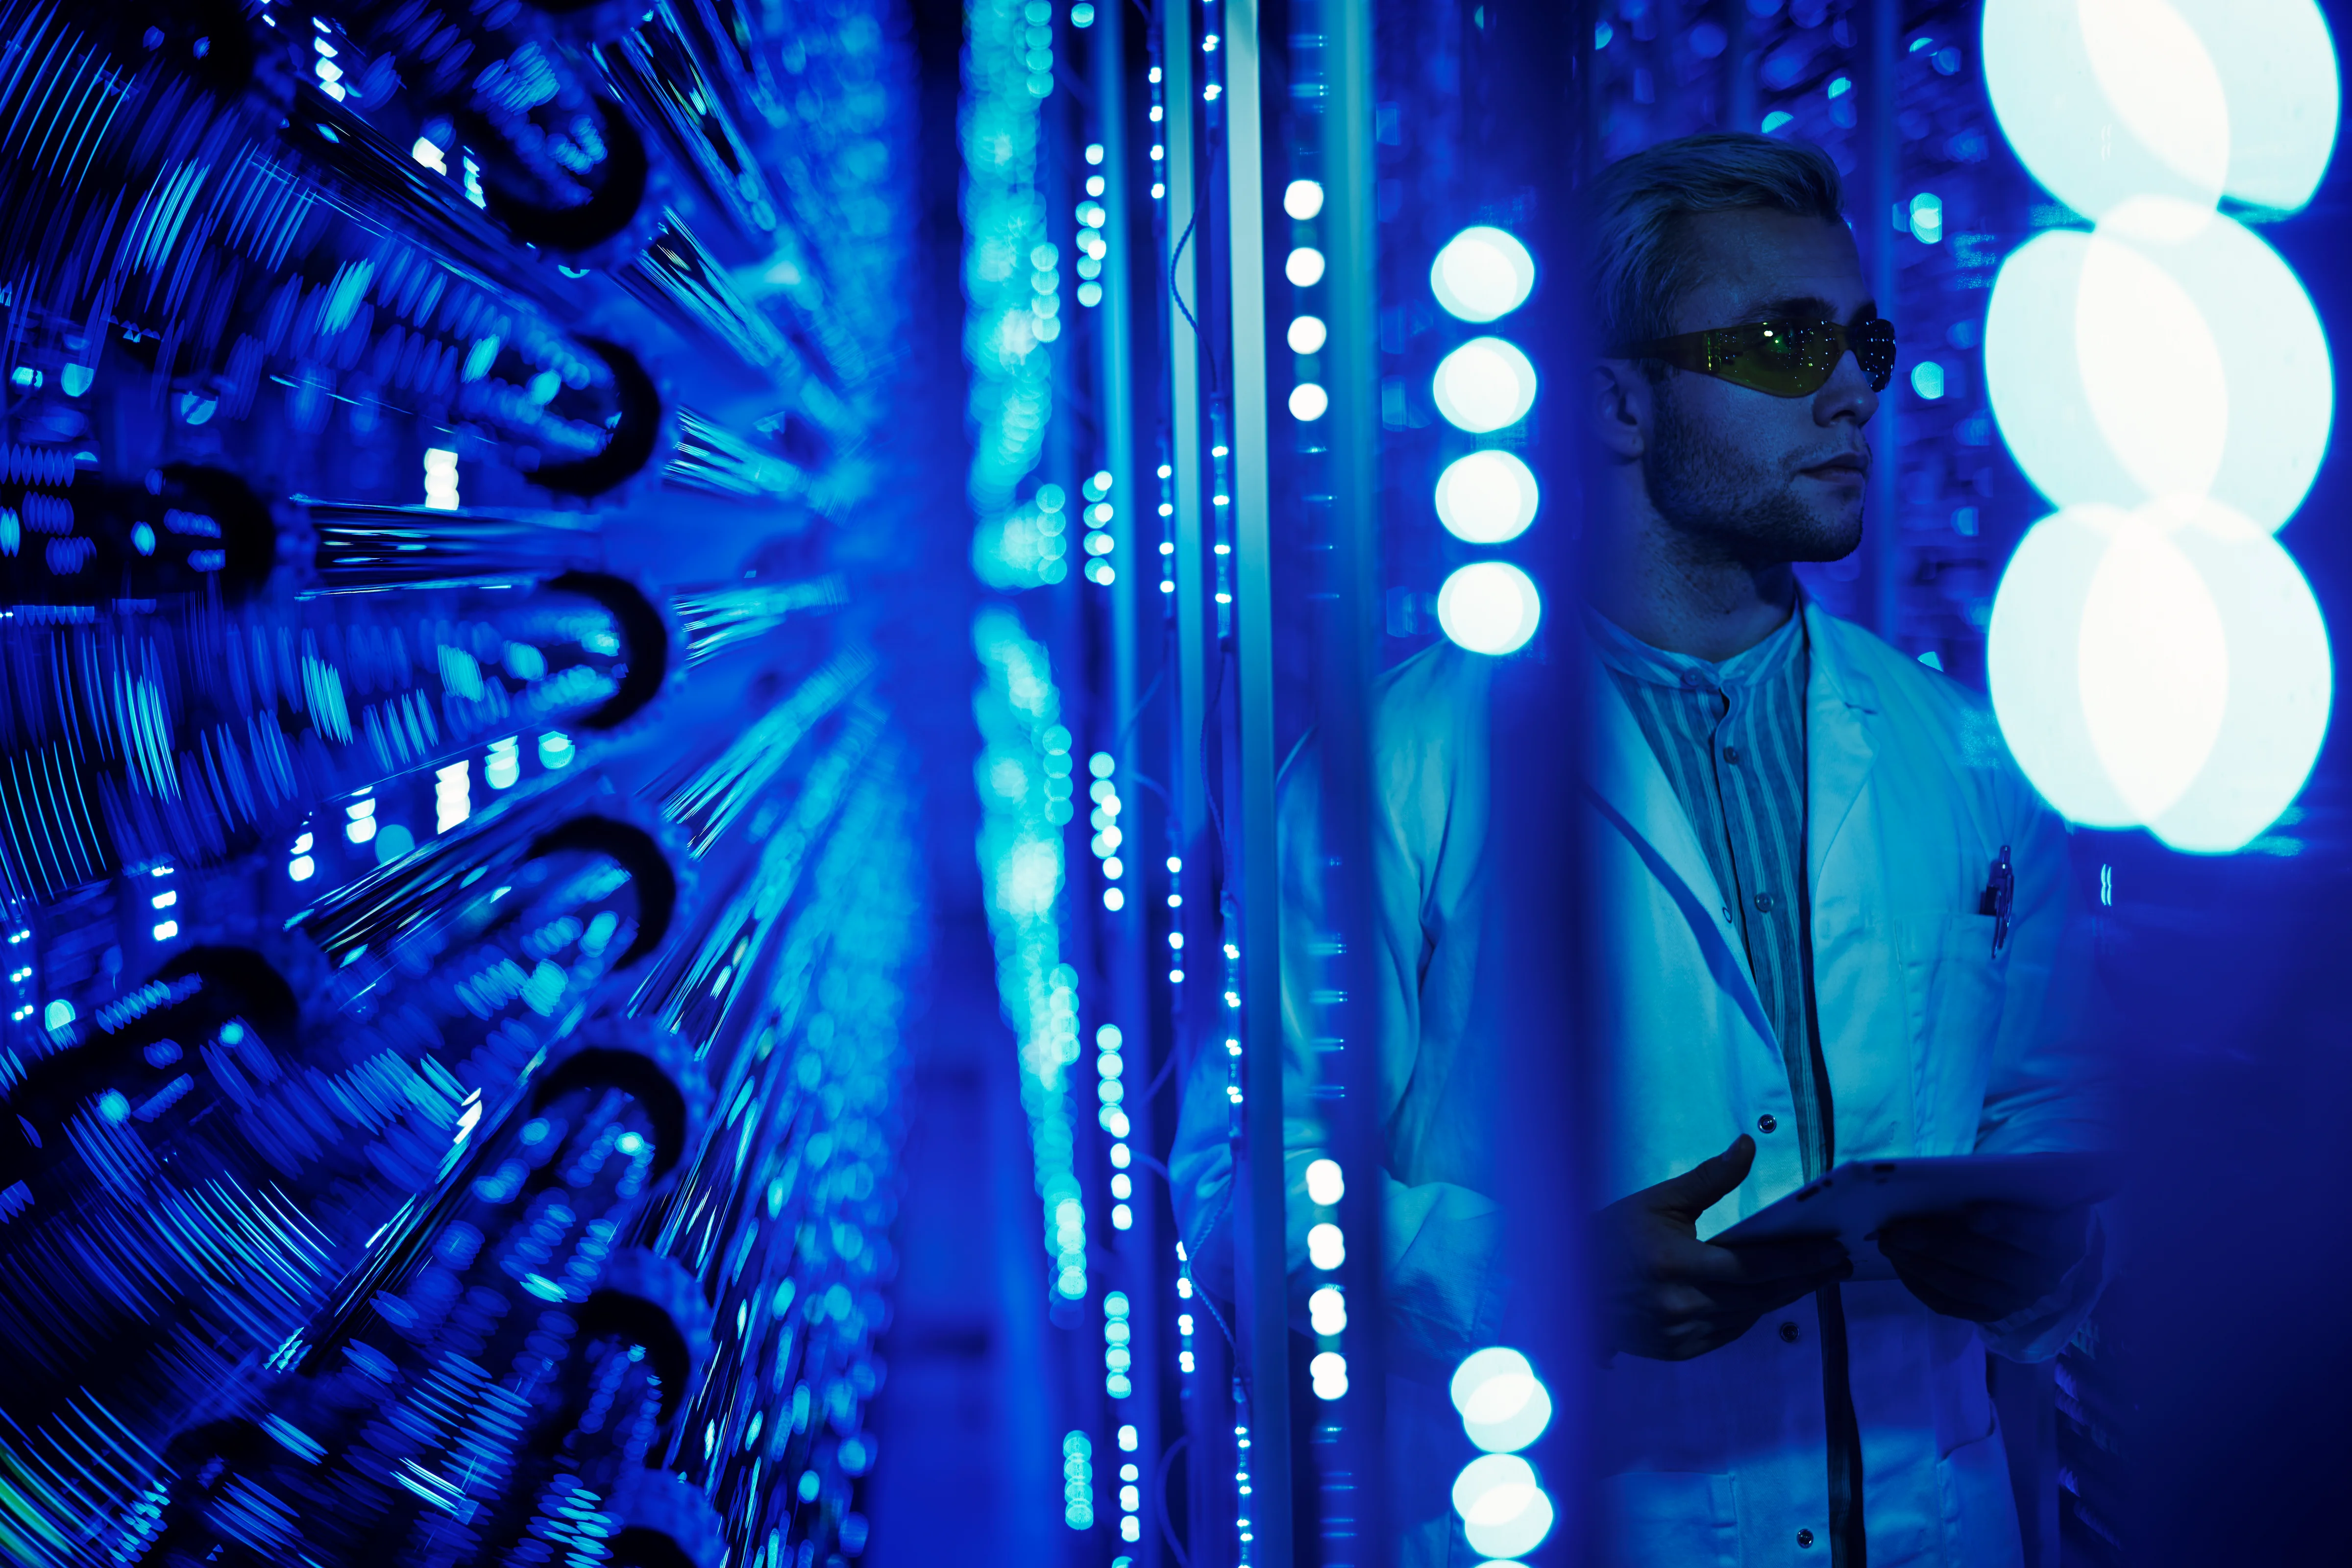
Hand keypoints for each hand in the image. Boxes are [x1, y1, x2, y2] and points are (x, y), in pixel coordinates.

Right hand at [1598, 1134, 1852, 1360]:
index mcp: (1678, 1264)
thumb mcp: (1656, 1200)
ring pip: (1750, 1316)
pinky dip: (1750, 1314)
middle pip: (1763, 1295)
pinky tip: (1765, 1297)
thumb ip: (1709, 1178)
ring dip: (1783, 1297)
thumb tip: (1749, 1145)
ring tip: (1812, 1277)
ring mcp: (1680, 1334)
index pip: (1757, 1266)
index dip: (1801, 1260)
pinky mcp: (1677, 1351)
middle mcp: (1683, 1306)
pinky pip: (1728, 1333)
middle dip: (1806, 1279)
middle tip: (1837, 1263)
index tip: (1834, 1250)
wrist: (1563, 1287)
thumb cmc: (1609, 1236)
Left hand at [1877, 1202, 2090, 1324]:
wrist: (2048, 1253)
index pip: (2033, 1233)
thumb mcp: (2025, 1192)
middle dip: (1936, 1245)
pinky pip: (1950, 1305)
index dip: (2004, 1224)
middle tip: (1897, 1230)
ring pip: (1962, 1286)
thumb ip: (1999, 1188)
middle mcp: (2040, 1277)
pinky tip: (1900, 1265)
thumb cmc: (2027, 1208)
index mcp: (2058, 1239)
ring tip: (1889, 1244)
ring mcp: (2015, 1301)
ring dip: (1920, 1265)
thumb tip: (1944, 1178)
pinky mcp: (1991, 1315)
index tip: (1972, 1214)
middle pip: (1986, 1262)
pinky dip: (1921, 1285)